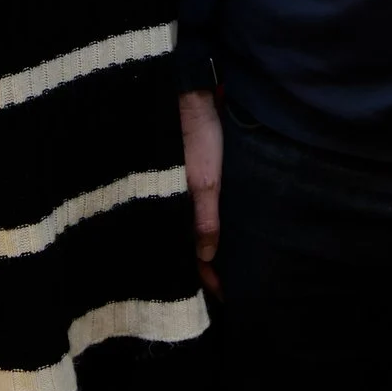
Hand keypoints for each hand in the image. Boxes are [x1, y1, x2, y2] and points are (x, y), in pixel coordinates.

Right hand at [180, 89, 221, 296]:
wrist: (188, 95)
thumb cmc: (196, 137)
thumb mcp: (206, 181)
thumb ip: (205, 220)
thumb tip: (208, 257)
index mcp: (168, 210)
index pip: (185, 257)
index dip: (204, 278)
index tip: (224, 295)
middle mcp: (167, 205)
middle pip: (183, 247)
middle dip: (201, 268)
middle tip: (224, 287)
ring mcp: (174, 193)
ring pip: (185, 231)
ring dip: (201, 249)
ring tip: (222, 267)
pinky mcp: (181, 179)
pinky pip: (189, 213)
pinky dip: (200, 228)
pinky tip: (212, 232)